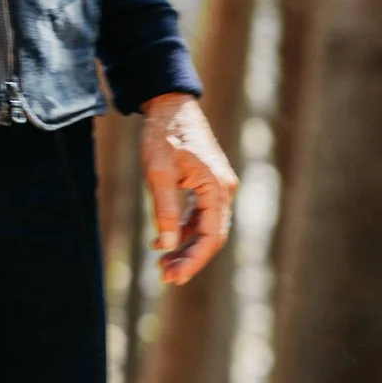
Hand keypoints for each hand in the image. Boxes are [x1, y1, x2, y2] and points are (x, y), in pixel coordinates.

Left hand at [138, 93, 235, 285]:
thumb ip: (164, 210)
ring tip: (162, 265)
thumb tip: (166, 245)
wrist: (170, 104)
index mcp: (217, 188)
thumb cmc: (163, 134)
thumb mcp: (157, 172)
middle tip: (165, 277)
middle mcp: (224, 190)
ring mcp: (218, 187)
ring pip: (206, 227)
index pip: (211, 236)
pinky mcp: (208, 184)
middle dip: (189, 258)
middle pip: (211, 235)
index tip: (173, 278)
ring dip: (185, 246)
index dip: (193, 260)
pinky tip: (164, 243)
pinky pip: (200, 215)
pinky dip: (184, 230)